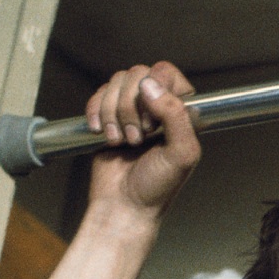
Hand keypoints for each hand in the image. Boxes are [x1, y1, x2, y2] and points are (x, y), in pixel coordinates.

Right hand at [84, 61, 201, 215]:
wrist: (124, 205)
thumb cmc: (158, 186)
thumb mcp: (181, 153)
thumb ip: (175, 115)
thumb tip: (149, 85)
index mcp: (182, 110)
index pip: (166, 73)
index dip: (155, 91)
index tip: (153, 123)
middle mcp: (158, 105)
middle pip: (137, 74)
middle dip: (130, 107)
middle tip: (137, 139)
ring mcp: (132, 109)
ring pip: (116, 82)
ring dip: (113, 113)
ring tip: (121, 141)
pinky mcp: (109, 116)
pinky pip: (98, 94)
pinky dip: (96, 112)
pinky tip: (102, 134)